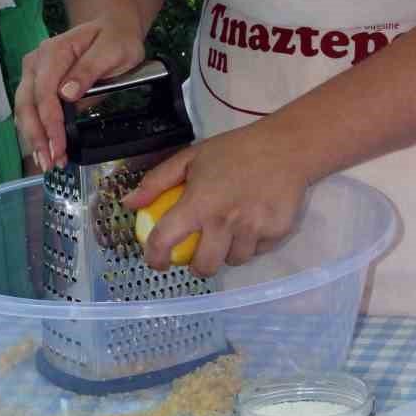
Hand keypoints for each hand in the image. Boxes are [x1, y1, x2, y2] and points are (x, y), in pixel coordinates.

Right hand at [15, 19, 145, 170]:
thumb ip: (90, 69)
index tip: (58, 146)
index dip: (49, 121)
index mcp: (53, 52)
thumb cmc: (115, 39)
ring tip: (48, 162)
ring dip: (33, 137)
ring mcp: (34, 73)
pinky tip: (46, 149)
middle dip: (36, 135)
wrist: (112, 28)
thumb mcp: (113, 50)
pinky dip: (36, 131)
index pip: (44, 91)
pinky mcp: (37, 85)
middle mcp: (37, 62)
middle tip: (50, 162)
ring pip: (24, 109)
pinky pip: (31, 110)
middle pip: (27, 103)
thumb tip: (66, 93)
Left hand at [123, 126, 309, 276]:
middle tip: (198, 256)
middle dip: (197, 267)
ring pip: (233, 261)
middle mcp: (226, 222)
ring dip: (226, 253)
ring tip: (229, 233)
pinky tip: (252, 223)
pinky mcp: (277, 235)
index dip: (155, 257)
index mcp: (200, 203)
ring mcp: (253, 231)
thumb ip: (157, 181)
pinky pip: (257, 251)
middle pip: (205, 266)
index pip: (166, 239)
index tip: (156, 262)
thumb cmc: (234, 151)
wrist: (286, 148)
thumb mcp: (191, 157)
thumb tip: (129, 203)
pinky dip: (250, 244)